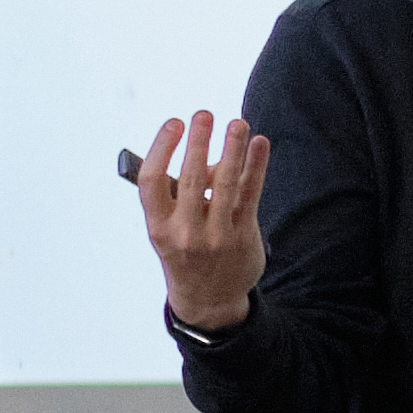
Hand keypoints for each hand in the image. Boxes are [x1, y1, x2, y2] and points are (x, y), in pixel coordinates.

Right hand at [142, 110, 269, 329]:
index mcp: (158, 226)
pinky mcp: (243, 236)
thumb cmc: (186, 249)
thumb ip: (186, 192)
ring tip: (238, 123)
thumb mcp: (171, 226)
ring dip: (234, 148)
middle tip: (204, 114)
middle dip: (199, 142)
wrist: (208, 298)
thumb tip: (218, 155)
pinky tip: (260, 144)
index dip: (161, 147)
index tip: (174, 123)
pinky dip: (256, 166)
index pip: (152, 180)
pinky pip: (251, 194)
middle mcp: (185, 232)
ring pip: (227, 184)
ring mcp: (216, 236)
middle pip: (192, 178)